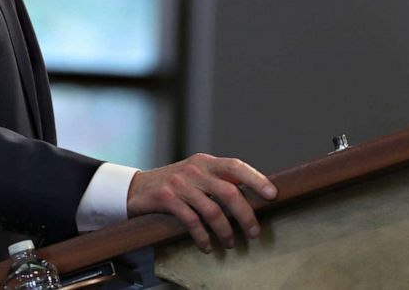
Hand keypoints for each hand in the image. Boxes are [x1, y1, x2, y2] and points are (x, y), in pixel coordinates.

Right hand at [126, 153, 277, 252]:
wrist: (135, 188)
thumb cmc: (173, 185)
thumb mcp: (195, 176)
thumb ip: (217, 181)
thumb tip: (251, 197)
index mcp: (205, 162)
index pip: (236, 166)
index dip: (256, 179)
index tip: (272, 194)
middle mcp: (194, 170)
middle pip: (229, 192)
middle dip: (245, 215)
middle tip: (253, 233)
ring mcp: (179, 183)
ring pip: (212, 210)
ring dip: (225, 231)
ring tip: (229, 244)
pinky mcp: (166, 198)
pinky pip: (191, 221)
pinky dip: (202, 237)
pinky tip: (206, 246)